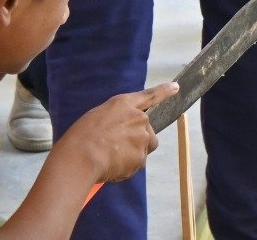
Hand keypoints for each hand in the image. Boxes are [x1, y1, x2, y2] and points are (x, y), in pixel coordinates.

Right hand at [57, 83, 176, 183]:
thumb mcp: (97, 117)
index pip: (149, 95)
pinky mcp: (141, 156)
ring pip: (143, 148)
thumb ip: (116, 119)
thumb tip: (122, 132)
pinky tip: (110, 167)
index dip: (164, 91)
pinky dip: (125, 168)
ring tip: (110, 158)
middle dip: (136, 140)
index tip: (176, 87)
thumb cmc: (80, 137)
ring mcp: (143, 137)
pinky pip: (136, 164)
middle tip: (113, 148)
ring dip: (132, 154)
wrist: (81, 157)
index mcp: (124, 104)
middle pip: (147, 131)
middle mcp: (139, 118)